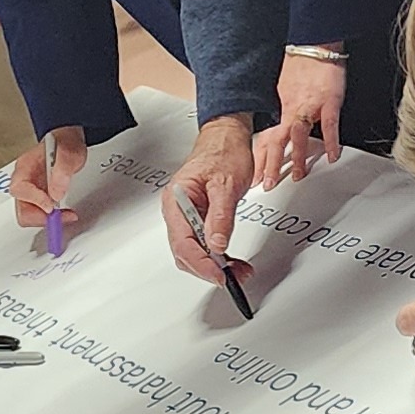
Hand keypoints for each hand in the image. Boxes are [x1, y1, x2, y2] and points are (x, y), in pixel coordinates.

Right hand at [11, 126, 90, 227]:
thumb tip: (56, 193)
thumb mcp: (69, 152)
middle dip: (40, 217)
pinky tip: (62, 214)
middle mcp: (23, 181)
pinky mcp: (37, 199)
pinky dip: (49, 218)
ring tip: (64, 216)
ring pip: (27, 215)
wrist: (68, 142)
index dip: (35, 200)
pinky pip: (37, 214)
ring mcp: (29, 191)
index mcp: (25, 167)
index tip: (51, 206)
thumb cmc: (65, 143)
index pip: (20, 189)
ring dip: (45, 219)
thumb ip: (62, 169)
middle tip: (59, 217)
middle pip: (21, 208)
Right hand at [164, 115, 255, 283]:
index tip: (219, 275)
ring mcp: (187, 215)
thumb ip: (220, 216)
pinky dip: (218, 255)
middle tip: (232, 276)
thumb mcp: (226, 184)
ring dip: (214, 264)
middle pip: (185, 252)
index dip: (201, 263)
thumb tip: (217, 244)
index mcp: (177, 200)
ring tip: (237, 270)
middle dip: (208, 268)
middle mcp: (178, 210)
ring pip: (194, 251)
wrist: (227, 137)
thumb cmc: (222, 152)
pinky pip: (204, 243)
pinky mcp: (199, 218)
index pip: (183, 242)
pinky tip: (231, 261)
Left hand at [253, 49, 347, 186]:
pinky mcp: (329, 102)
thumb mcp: (282, 91)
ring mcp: (310, 106)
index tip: (253, 177)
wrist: (315, 45)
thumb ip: (279, 113)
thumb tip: (273, 132)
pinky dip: (330, 141)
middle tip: (267, 184)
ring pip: (298, 134)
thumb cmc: (301, 67)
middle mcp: (291, 109)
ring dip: (296, 156)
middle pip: (276, 140)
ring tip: (297, 175)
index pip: (264, 138)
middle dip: (270, 164)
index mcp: (279, 108)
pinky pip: (329, 125)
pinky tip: (332, 155)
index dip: (258, 159)